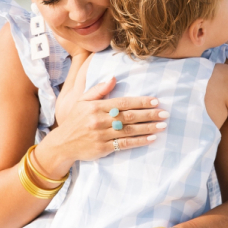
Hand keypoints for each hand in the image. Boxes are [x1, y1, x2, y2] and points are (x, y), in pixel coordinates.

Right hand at [49, 72, 167, 165]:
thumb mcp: (82, 102)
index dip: (140, 101)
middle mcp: (99, 120)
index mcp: (96, 107)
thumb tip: (113, 78)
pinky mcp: (103, 148)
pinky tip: (151, 139)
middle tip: (164, 113)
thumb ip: (99, 90)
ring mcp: (101, 135)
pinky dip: (139, 141)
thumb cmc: (75, 121)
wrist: (62, 144)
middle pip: (129, 116)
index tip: (155, 101)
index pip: (122, 103)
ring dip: (148, 128)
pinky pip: (125, 144)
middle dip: (149, 114)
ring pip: (129, 130)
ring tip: (162, 126)